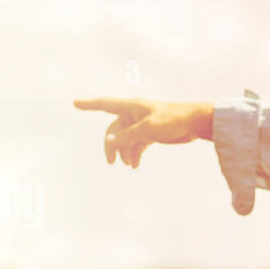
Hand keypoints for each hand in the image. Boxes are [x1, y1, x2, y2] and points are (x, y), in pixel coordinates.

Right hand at [73, 97, 212, 168]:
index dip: (89, 104)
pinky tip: (135, 164)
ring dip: (125, 152)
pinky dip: (135, 153)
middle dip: (112, 146)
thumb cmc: (172, 120)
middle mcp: (133, 114)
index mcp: (130, 107)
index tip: (75, 103)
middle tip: (111, 162)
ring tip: (130, 165)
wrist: (194, 123)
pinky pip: (136, 144)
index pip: (104, 104)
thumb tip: (109, 143)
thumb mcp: (147, 129)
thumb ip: (127, 137)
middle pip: (114, 130)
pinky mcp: (150, 133)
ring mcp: (141, 124)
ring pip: (125, 139)